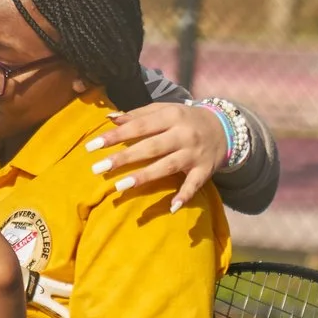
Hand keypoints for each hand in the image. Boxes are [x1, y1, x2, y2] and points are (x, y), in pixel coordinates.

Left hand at [85, 101, 227, 211]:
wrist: (224, 127)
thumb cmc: (185, 119)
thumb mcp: (165, 110)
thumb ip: (138, 114)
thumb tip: (110, 118)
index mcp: (171, 116)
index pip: (139, 126)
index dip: (115, 136)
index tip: (92, 146)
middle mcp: (183, 134)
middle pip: (150, 147)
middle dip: (123, 158)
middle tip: (97, 168)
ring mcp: (194, 154)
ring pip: (167, 166)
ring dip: (144, 177)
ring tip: (119, 187)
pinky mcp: (205, 170)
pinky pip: (194, 185)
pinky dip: (184, 196)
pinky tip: (171, 208)